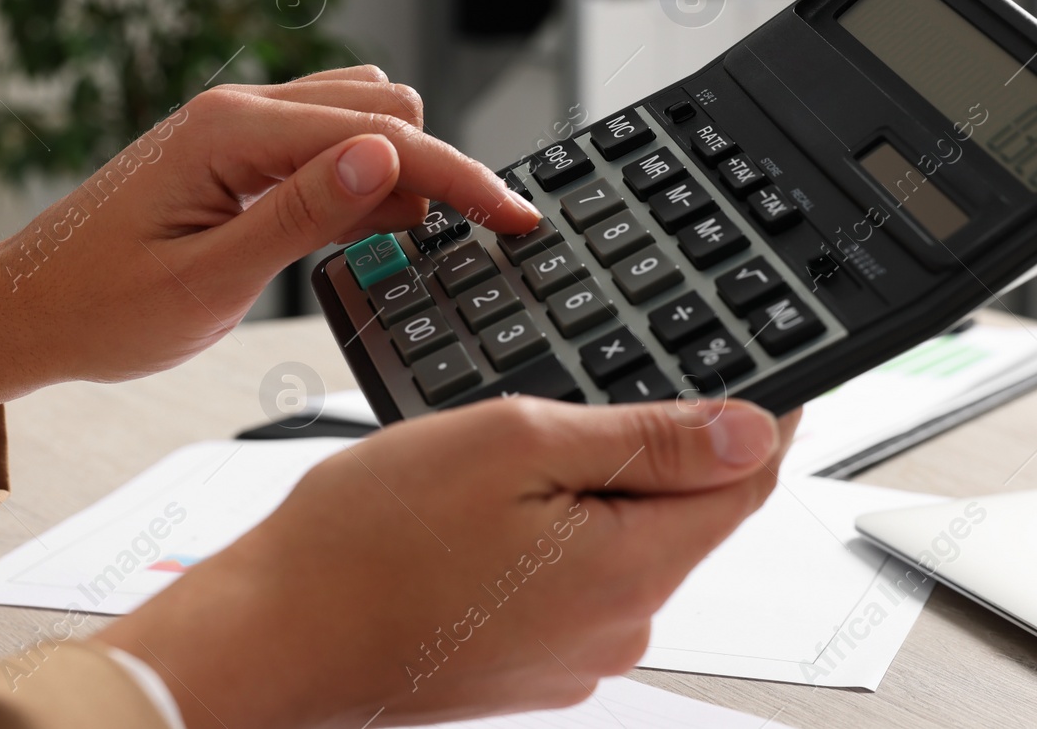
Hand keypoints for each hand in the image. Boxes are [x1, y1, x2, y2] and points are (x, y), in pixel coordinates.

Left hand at [0, 67, 539, 416]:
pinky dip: (363, 177)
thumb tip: (386, 156)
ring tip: (411, 244)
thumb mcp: (209, 280)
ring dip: (399, 170)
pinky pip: (324, 144)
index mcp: (230, 131)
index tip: (515, 217)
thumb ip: (302, 214)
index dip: (458, 177)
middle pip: (382, 106)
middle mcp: (237, 110)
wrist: (23, 311)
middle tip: (458, 246)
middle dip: (434, 168)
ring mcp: (235, 125)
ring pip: (360, 116)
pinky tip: (373, 228)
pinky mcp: (235, 152)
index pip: (379, 135)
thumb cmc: (101, 308)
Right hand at [99, 398, 801, 728]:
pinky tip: (481, 518)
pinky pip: (575, 580)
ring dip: (592, 490)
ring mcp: (575, 656)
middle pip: (685, 513)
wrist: (272, 635)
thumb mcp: (514, 443)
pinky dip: (554, 535)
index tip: (764, 372)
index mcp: (629, 569)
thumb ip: (645, 437)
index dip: (763, 415)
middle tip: (571, 401)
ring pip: (624, 542)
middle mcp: (618, 628)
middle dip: (652, 447)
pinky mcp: (533, 665)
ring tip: (500, 463)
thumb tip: (752, 429)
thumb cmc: (366, 541)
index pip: (748, 482)